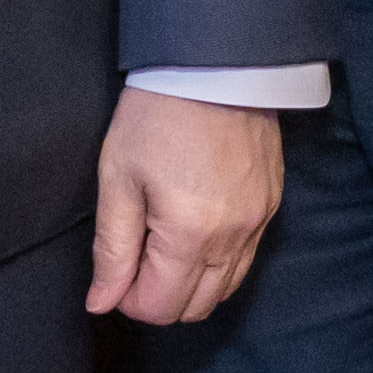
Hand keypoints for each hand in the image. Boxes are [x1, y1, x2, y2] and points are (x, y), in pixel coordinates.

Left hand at [88, 90, 284, 325]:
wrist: (214, 64)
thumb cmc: (157, 115)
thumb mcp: (118, 178)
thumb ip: (112, 249)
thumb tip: (101, 303)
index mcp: (190, 234)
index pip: (159, 307)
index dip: (128, 300)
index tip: (116, 272)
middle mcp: (232, 237)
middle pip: (196, 308)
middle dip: (159, 297)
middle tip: (136, 261)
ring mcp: (258, 222)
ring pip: (226, 290)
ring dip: (191, 285)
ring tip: (163, 247)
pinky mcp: (271, 204)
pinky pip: (246, 259)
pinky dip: (218, 263)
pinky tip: (195, 233)